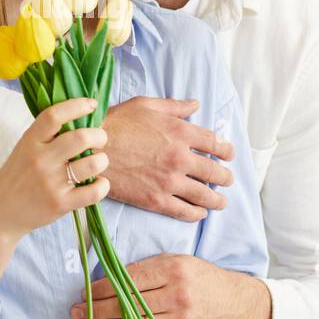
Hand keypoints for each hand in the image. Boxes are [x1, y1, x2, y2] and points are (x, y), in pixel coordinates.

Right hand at [0, 97, 109, 241]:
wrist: (0, 213)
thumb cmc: (16, 177)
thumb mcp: (24, 149)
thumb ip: (46, 135)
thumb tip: (81, 118)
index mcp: (30, 141)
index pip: (54, 115)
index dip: (77, 105)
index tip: (91, 105)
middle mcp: (41, 160)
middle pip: (81, 138)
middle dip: (99, 136)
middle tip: (99, 140)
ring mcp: (51, 183)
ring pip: (92, 164)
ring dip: (102, 160)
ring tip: (98, 162)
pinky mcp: (60, 204)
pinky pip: (94, 191)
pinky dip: (103, 185)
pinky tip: (98, 182)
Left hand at [69, 253, 270, 318]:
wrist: (233, 303)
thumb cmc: (198, 277)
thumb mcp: (175, 261)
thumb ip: (145, 269)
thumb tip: (108, 278)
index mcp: (173, 269)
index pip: (129, 281)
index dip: (102, 290)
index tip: (84, 294)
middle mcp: (177, 296)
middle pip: (127, 306)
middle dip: (95, 311)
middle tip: (74, 313)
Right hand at [101, 96, 233, 220]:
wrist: (90, 150)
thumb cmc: (115, 123)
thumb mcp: (146, 105)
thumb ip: (174, 106)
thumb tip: (195, 105)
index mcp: (180, 131)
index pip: (215, 143)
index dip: (225, 150)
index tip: (228, 155)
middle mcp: (180, 158)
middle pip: (215, 171)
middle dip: (225, 177)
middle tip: (227, 180)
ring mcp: (170, 181)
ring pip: (205, 195)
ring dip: (217, 200)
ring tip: (221, 202)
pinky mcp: (156, 200)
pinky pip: (185, 211)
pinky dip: (196, 214)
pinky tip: (200, 213)